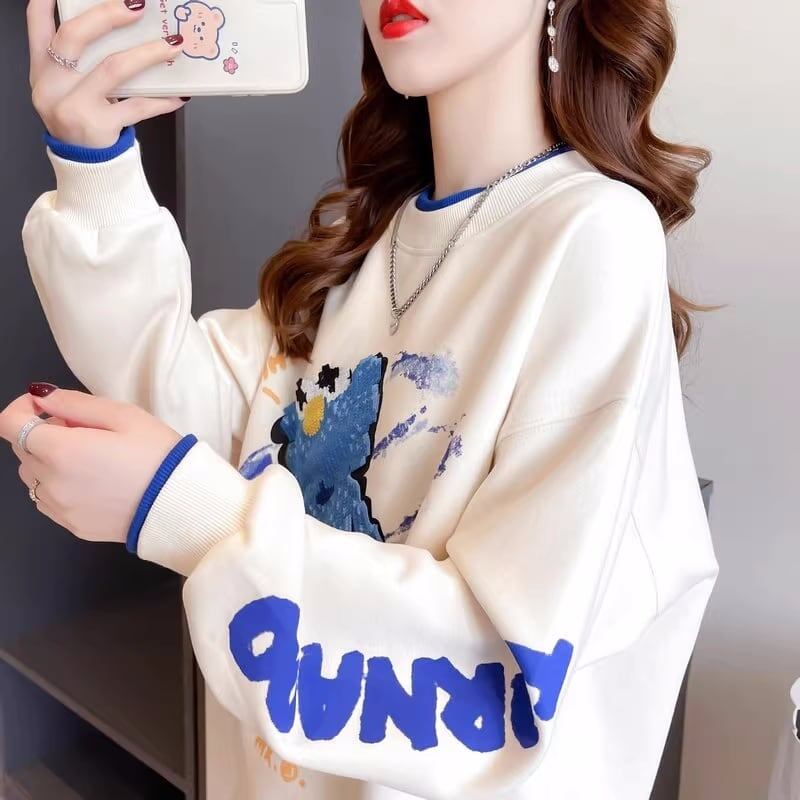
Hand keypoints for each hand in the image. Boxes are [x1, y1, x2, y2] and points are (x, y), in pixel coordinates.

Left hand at [0, 386, 182, 544]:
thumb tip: (41, 396)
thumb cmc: (158, 456)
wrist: (180, 503)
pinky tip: (93, 480)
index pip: (10, 424)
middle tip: (82, 429)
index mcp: (61, 451)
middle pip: (22, 449)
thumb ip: (74, 402)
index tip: (44, 405)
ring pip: (33, 476)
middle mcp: (51, 482)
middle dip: (42, 432)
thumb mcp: (123, 415)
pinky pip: (49, 500)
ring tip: (90, 457)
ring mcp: (60, 508)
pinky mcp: (72, 526)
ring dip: (49, 461)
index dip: (21, 408)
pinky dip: (59, 485)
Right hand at [27, 0, 187, 147]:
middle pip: (75, 37)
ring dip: (147, 54)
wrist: (84, 165)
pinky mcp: (99, 126)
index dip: (49, 0)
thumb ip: (81, 62)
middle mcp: (53, 85)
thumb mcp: (69, 89)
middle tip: (137, 6)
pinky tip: (179, 95)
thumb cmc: (82, 119)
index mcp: (43, 69)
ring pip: (112, 68)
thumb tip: (124, 32)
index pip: (37, 23)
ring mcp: (74, 106)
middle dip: (107, 15)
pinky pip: (137, 107)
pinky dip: (161, 100)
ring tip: (172, 44)